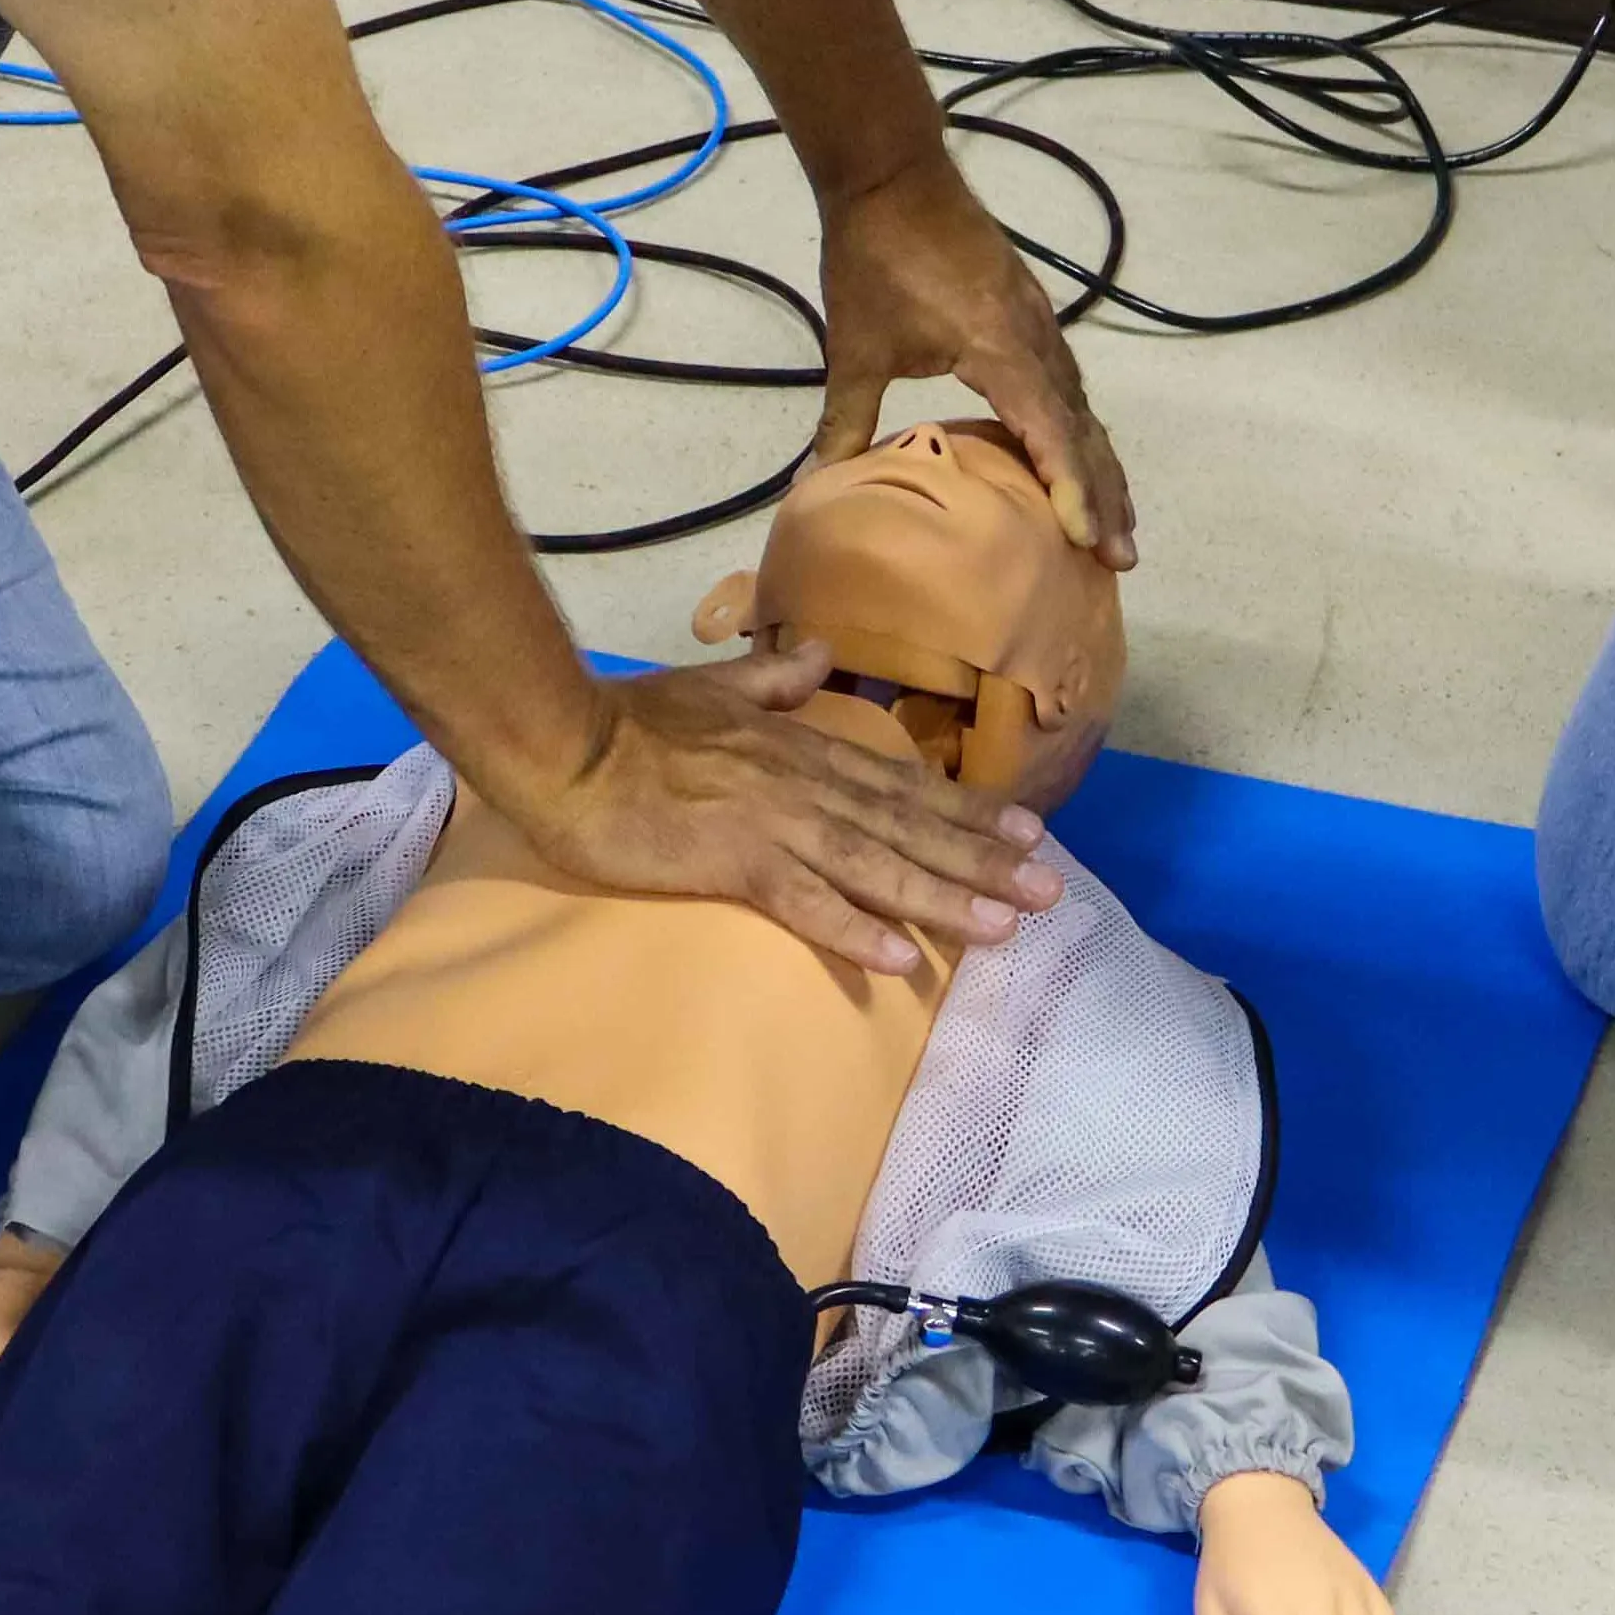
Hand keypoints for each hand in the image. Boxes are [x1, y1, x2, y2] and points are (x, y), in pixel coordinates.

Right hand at [488, 642, 1071, 978]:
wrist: (563, 744)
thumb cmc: (629, 722)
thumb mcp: (711, 688)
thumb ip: (772, 679)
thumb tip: (816, 655)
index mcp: (802, 746)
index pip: (902, 784)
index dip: (969, 810)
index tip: (1029, 832)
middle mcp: (805, 784)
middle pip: (910, 828)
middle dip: (984, 862)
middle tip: (1052, 893)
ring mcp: (773, 823)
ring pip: (877, 865)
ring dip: (945, 897)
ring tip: (1006, 926)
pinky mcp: (732, 861)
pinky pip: (804, 903)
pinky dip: (852, 930)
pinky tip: (897, 959)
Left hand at [810, 156, 1134, 564]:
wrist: (894, 175)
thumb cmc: (874, 260)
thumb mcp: (855, 348)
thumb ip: (844, 421)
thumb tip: (815, 485)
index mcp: (1001, 349)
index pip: (1050, 432)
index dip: (1070, 489)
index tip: (1085, 540)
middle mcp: (1035, 341)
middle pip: (1084, 430)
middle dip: (1105, 496)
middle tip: (1122, 559)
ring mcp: (1039, 325)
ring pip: (1084, 410)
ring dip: (1101, 468)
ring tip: (1116, 523)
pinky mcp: (1030, 314)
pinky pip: (1069, 386)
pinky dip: (1081, 432)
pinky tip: (1078, 458)